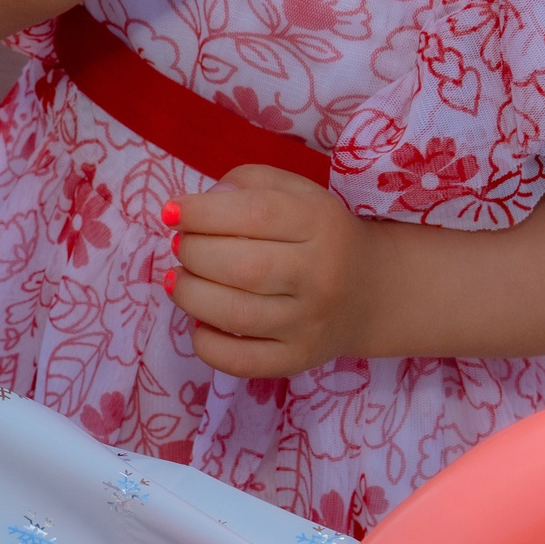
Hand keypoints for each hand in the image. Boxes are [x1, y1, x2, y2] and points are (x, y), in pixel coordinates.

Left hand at [165, 164, 377, 376]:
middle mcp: (319, 275)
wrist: (372, 290)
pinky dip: (206, 342)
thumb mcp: (296, 192)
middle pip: (240, 266)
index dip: (202, 212)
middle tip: (181, 246)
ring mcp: (309, 323)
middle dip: (192, 252)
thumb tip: (201, 204)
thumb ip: (248, 182)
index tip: (172, 212)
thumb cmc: (318, 233)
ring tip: (179, 279)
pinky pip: (240, 360)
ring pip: (235, 314)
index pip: (254, 213)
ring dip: (189, 294)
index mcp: (319, 223)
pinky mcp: (297, 360)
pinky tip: (200, 322)